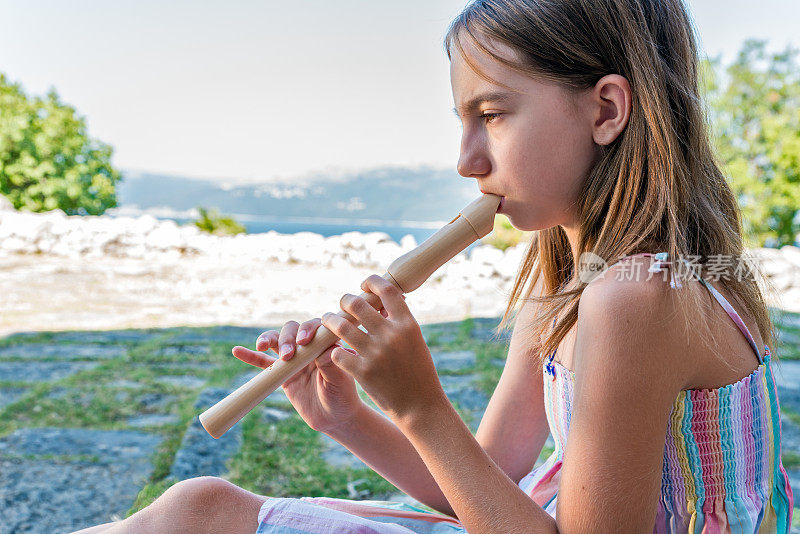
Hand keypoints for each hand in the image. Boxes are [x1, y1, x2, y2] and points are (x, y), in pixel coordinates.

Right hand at [231, 318, 364, 433]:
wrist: (332, 418)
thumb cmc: (342, 397)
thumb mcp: (340, 383)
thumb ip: (332, 366)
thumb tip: (327, 349)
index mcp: (325, 344)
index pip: (315, 327)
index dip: (308, 329)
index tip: (303, 342)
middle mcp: (309, 347)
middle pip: (293, 330)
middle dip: (287, 338)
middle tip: (287, 355)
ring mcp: (294, 358)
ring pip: (277, 340)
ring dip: (269, 338)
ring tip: (262, 345)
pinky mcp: (281, 372)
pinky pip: (263, 361)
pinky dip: (250, 356)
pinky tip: (237, 350)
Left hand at [321, 274, 446, 423]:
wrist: (420, 407)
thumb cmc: (418, 372)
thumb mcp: (414, 341)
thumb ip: (398, 321)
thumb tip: (382, 301)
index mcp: (407, 324)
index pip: (386, 290)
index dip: (371, 282)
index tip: (364, 285)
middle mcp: (391, 335)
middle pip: (357, 304)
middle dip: (345, 300)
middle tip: (342, 305)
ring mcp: (375, 353)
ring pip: (340, 325)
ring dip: (330, 320)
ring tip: (328, 321)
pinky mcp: (362, 371)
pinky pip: (337, 352)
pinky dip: (334, 350)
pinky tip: (336, 352)